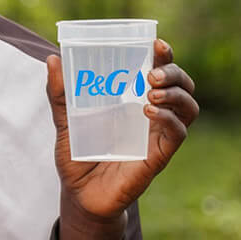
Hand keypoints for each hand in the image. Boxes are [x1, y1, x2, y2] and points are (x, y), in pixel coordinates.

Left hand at [45, 39, 198, 239]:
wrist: (79, 196)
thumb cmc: (78, 155)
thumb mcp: (64, 121)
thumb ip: (59, 94)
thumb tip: (52, 58)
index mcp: (132, 99)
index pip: (159, 70)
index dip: (164, 55)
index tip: (156, 43)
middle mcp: (151, 114)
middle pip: (181, 84)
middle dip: (174, 72)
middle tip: (153, 72)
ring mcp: (157, 134)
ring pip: (189, 106)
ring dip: (176, 94)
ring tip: (152, 91)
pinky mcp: (158, 156)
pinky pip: (178, 134)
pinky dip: (170, 119)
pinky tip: (149, 112)